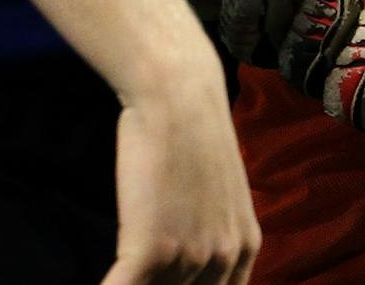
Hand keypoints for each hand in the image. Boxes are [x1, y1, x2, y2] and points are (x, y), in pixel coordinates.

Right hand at [104, 59, 260, 284]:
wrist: (179, 98)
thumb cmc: (193, 141)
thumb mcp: (220, 198)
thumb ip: (214, 239)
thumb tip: (190, 266)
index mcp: (246, 248)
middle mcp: (225, 258)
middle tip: (136, 276)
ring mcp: (190, 256)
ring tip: (118, 277)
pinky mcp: (152, 248)